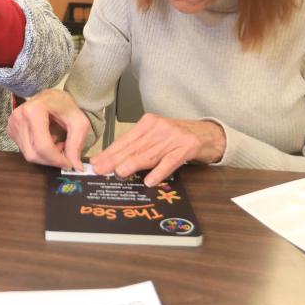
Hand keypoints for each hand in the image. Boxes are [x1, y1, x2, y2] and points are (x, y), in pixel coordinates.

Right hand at [8, 89, 91, 169]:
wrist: (50, 97)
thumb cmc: (65, 105)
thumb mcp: (78, 122)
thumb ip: (76, 144)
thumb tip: (76, 166)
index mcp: (34, 111)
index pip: (43, 146)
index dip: (57, 159)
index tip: (69, 163)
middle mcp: (19, 116)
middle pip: (33, 153)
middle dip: (51, 160)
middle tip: (64, 154)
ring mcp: (12, 123)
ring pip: (28, 154)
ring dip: (45, 156)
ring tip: (57, 144)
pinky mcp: (11, 129)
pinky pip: (24, 150)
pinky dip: (38, 151)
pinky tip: (47, 141)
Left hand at [89, 113, 226, 186]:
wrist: (208, 133)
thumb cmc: (178, 137)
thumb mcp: (156, 137)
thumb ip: (138, 147)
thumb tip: (114, 162)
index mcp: (148, 123)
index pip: (125, 140)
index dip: (109, 152)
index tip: (95, 162)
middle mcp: (158, 128)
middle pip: (134, 147)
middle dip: (114, 159)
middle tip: (100, 169)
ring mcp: (173, 137)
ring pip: (149, 154)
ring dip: (132, 164)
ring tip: (119, 173)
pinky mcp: (187, 147)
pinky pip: (171, 161)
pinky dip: (159, 171)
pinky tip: (150, 180)